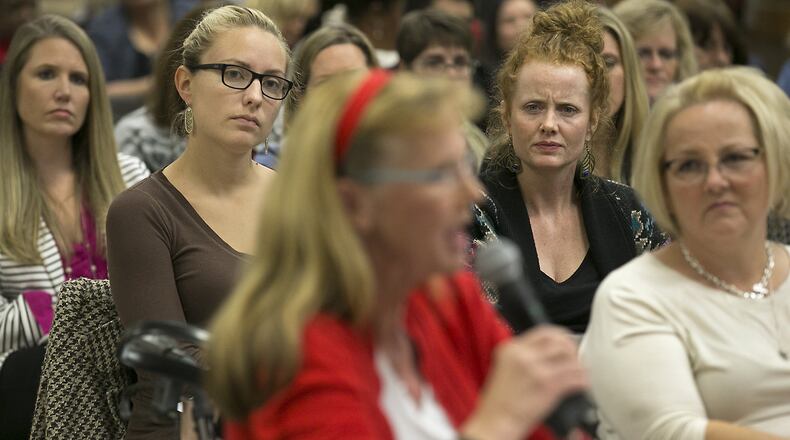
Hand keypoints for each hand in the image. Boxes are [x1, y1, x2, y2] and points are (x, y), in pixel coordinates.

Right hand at [461, 325, 587, 439]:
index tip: (566, 342)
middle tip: (575, 358)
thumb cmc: (499, 401)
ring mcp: (537, 369)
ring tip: (579, 373)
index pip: (544, 331)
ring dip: (578, 366)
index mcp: (511, 349)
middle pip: (559, 342)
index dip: (560, 336)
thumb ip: (523, 357)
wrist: (496, 421)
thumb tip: (547, 353)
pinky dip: (582, 381)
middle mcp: (524, 355)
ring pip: (570, 359)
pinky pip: (574, 377)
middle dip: (572, 349)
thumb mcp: (504, 368)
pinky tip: (581, 385)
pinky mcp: (548, 386)